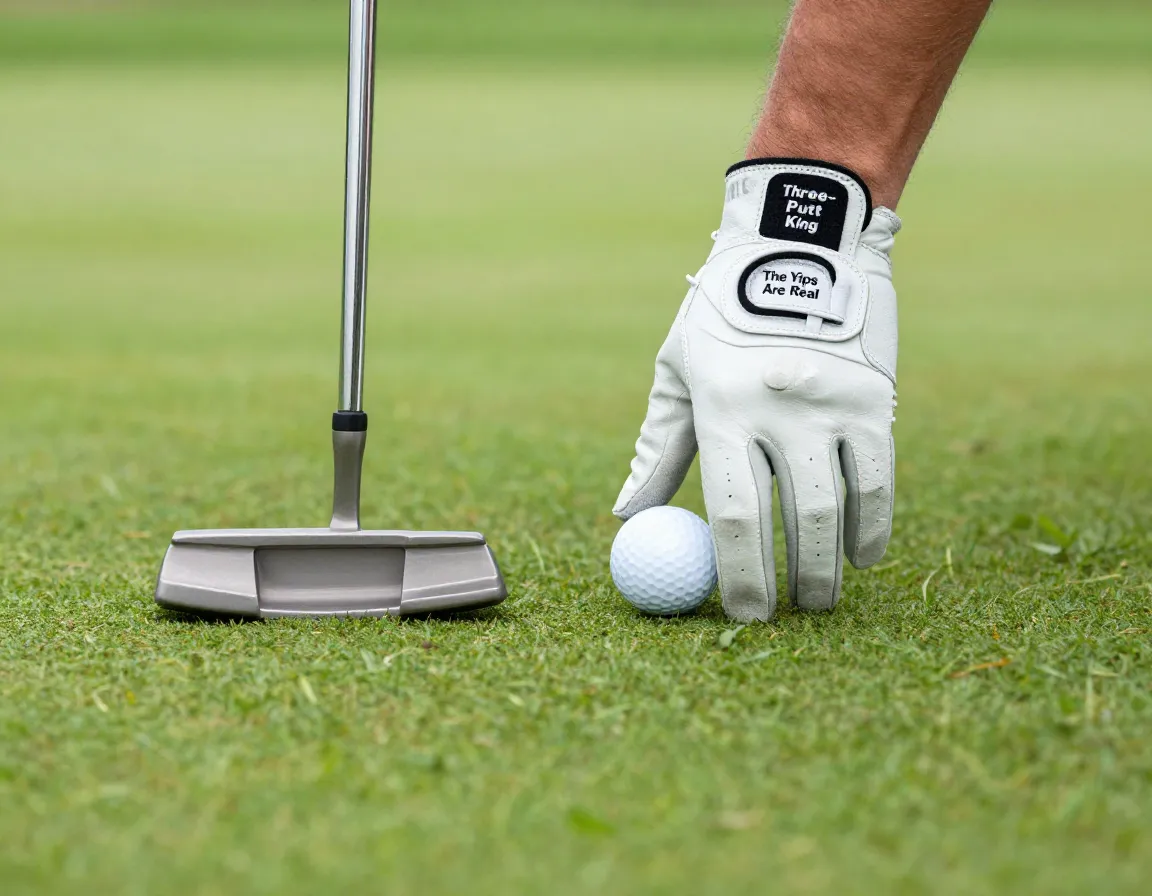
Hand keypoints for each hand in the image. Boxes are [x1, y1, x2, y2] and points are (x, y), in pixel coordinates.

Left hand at [614, 159, 899, 620]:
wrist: (799, 239)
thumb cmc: (721, 314)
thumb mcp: (678, 370)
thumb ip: (656, 447)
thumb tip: (628, 516)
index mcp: (722, 407)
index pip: (734, 514)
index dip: (740, 575)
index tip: (741, 614)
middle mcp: (780, 409)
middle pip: (793, 521)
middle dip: (790, 585)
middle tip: (782, 619)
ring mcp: (833, 404)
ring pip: (840, 507)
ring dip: (831, 566)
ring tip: (820, 601)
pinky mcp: (874, 397)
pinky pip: (879, 478)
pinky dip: (873, 525)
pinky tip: (863, 555)